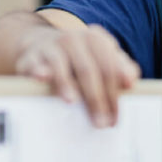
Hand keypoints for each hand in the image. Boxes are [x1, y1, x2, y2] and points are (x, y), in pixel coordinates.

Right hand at [15, 24, 140, 127]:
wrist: (42, 44)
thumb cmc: (80, 58)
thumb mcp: (102, 58)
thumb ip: (121, 68)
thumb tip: (131, 81)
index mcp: (96, 39)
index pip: (109, 67)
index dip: (114, 93)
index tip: (116, 116)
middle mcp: (74, 39)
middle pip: (88, 70)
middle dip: (96, 98)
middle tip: (100, 123)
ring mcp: (51, 46)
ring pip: (61, 65)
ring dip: (67, 84)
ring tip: (72, 102)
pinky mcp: (31, 56)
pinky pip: (35, 64)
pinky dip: (38, 70)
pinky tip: (42, 78)